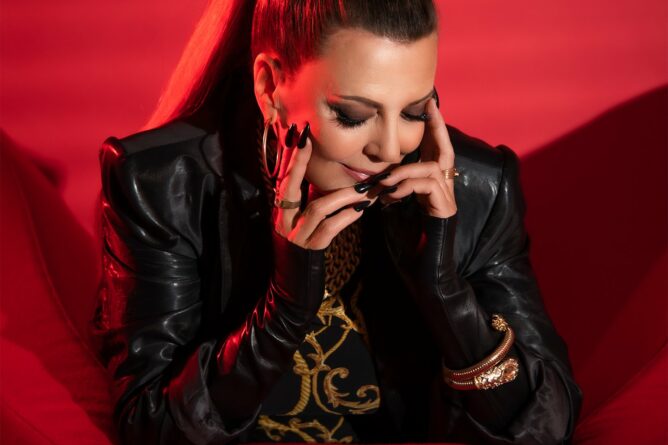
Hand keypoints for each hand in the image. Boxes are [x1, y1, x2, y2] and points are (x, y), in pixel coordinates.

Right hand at [272, 122, 377, 249]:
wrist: (298, 270)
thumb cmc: (305, 233)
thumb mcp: (305, 210)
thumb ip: (312, 191)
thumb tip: (327, 165)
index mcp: (281, 207)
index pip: (285, 178)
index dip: (292, 157)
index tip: (301, 135)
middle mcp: (283, 219)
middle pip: (291, 187)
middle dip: (302, 163)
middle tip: (311, 142)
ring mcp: (297, 234)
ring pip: (318, 208)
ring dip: (342, 195)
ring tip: (363, 188)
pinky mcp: (312, 246)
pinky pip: (330, 227)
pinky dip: (346, 216)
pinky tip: (360, 209)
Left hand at [375, 97, 456, 218]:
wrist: (432, 245)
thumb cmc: (417, 218)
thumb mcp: (404, 193)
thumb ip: (399, 179)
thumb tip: (380, 172)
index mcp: (435, 173)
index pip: (437, 144)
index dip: (435, 124)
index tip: (429, 103)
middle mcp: (445, 178)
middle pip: (446, 146)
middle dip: (437, 125)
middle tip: (429, 106)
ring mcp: (447, 190)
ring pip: (428, 168)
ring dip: (403, 172)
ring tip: (384, 183)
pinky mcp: (445, 203)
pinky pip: (425, 185)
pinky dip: (405, 188)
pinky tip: (391, 197)